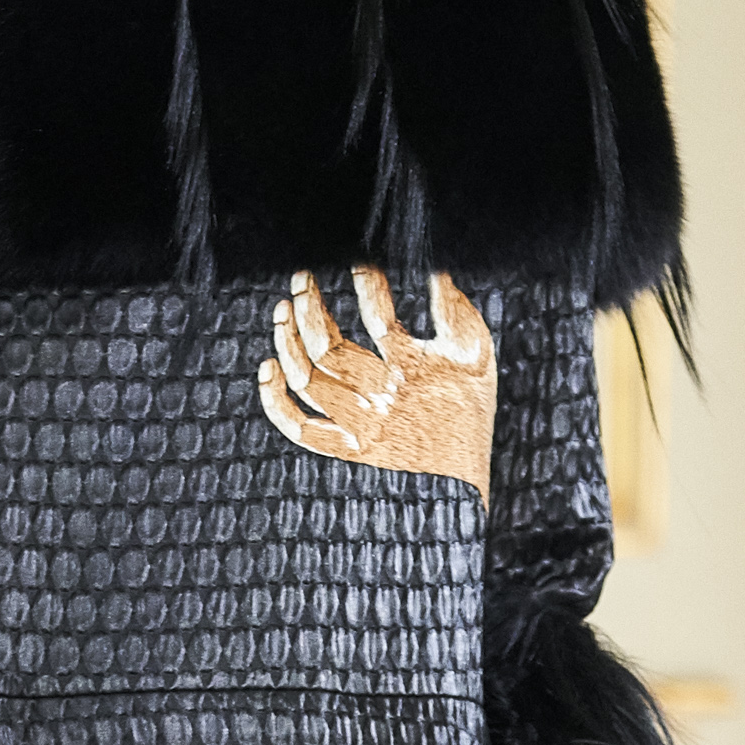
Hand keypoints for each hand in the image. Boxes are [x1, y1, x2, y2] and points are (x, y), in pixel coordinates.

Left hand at [257, 269, 496, 498]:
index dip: (366, 283)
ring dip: (288, 342)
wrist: (463, 482)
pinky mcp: (347, 451)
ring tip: (282, 310)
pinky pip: (300, 429)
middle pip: (329, 348)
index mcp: (413, 369)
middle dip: (309, 308)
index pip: (380, 316)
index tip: (357, 262)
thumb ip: (455, 310)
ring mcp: (360, 426)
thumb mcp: (477, 354)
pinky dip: (275, 402)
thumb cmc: (471, 410)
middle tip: (301, 280)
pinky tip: (267, 368)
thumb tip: (434, 268)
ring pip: (308, 382)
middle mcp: (381, 398)